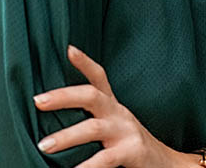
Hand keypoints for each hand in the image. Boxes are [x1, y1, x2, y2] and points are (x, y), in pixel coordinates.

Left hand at [33, 45, 184, 167]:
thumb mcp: (114, 123)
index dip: (85, 62)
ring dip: (67, 136)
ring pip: (93, 128)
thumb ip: (94, 116)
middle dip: (63, 96)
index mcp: (112, 106)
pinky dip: (88, 165)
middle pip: (91, 95)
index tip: (68, 49)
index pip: (99, 77)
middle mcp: (119, 113)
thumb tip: (56, 111)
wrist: (167, 163)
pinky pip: (106, 158)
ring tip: (44, 146)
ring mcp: (126, 131)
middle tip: (38, 101)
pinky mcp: (132, 151)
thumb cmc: (130, 144)